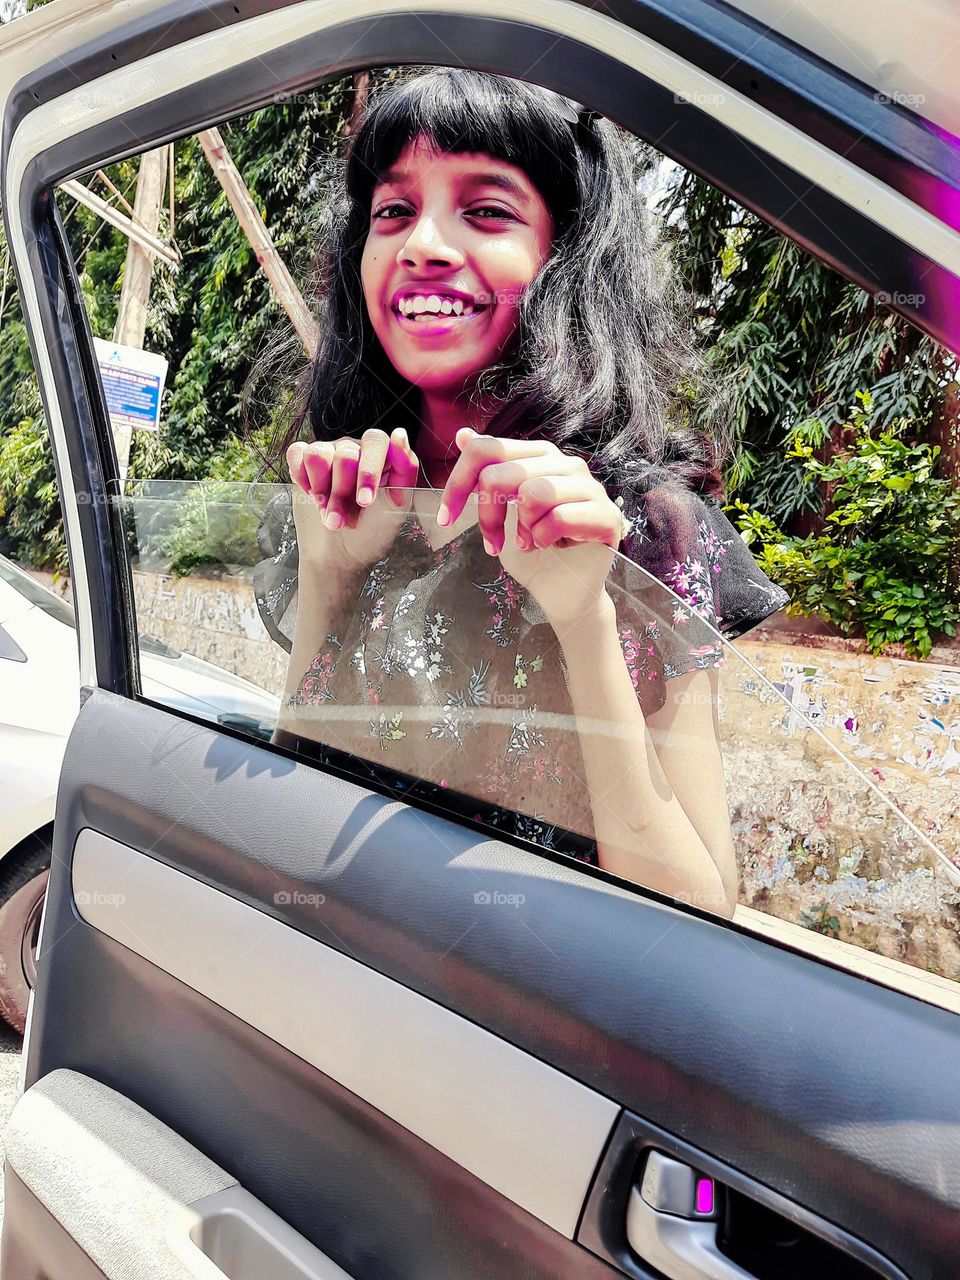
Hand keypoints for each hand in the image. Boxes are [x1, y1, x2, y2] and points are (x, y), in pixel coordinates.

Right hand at [287, 428, 419, 575]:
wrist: (340, 555)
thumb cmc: (373, 531)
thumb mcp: (397, 506)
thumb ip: (405, 468)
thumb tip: (400, 433)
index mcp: (382, 455)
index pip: (376, 440)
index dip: (368, 471)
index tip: (365, 503)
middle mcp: (355, 448)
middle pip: (344, 454)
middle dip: (341, 493)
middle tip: (343, 519)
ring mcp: (329, 452)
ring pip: (318, 454)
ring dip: (321, 491)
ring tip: (328, 511)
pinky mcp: (304, 461)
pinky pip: (297, 453)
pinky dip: (302, 477)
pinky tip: (311, 495)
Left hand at [438, 428, 625, 624]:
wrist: (564, 591)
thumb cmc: (533, 548)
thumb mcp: (499, 510)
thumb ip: (485, 472)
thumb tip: (462, 434)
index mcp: (538, 456)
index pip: (486, 449)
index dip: (457, 483)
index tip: (446, 518)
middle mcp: (564, 463)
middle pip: (500, 474)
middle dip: (487, 517)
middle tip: (493, 544)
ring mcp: (589, 486)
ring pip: (533, 493)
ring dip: (522, 527)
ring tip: (528, 540)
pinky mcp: (605, 515)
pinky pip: (557, 518)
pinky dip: (542, 539)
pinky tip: (547, 547)